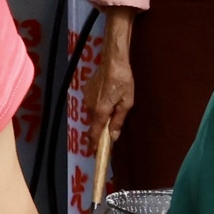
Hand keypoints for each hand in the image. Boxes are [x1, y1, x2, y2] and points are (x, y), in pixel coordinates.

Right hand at [90, 21, 136, 156]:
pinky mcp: (86, 90)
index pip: (94, 133)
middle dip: (100, 129)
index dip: (94, 145)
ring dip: (100, 115)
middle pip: (93, 123)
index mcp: (100, 111)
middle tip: (110, 130)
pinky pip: (92, 103)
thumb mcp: (126, 102)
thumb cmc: (123, 80)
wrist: (113, 60)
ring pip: (93, 113)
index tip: (94, 153)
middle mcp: (90, 106)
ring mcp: (86, 97)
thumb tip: (113, 135)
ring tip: (112, 108)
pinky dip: (98, 105)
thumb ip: (118, 120)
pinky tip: (107, 97)